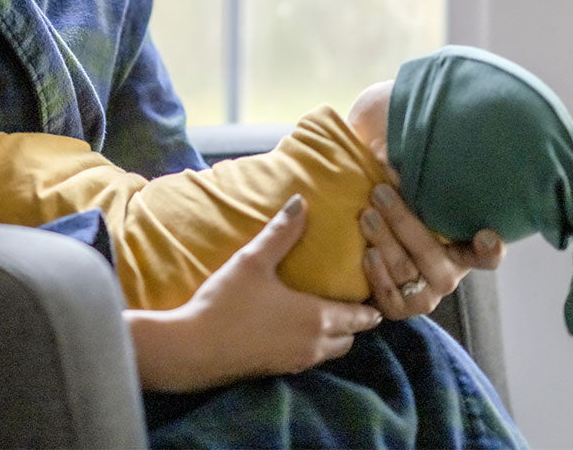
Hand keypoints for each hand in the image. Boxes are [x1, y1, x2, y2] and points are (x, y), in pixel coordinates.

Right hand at [126, 195, 382, 391]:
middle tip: (351, 302)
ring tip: (326, 313)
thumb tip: (301, 201)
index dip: (369, 310)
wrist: (194, 349)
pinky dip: (312, 345)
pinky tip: (295, 329)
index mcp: (315, 318)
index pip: (357, 318)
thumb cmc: (227, 302)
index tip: (378, 299)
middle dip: (353, 324)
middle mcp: (312, 344)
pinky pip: (308, 358)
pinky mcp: (275, 371)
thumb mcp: (254, 260)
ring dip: (333, 336)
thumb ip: (281, 232)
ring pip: (328, 352)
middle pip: (347, 339)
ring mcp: (294, 362)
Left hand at [360, 183, 504, 319]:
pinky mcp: (402, 310)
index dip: (490, 248)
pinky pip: (390, 297)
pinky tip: (368, 253)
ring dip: (384, 241)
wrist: (375, 256)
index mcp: (462, 249)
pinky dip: (377, 274)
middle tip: (380, 193)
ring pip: (406, 271)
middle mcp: (449, 275)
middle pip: (430, 254)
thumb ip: (401, 173)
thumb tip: (381, 151)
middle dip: (403, 221)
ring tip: (366, 215)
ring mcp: (426, 295)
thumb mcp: (406, 193)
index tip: (487, 235)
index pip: (486, 254)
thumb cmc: (398, 215)